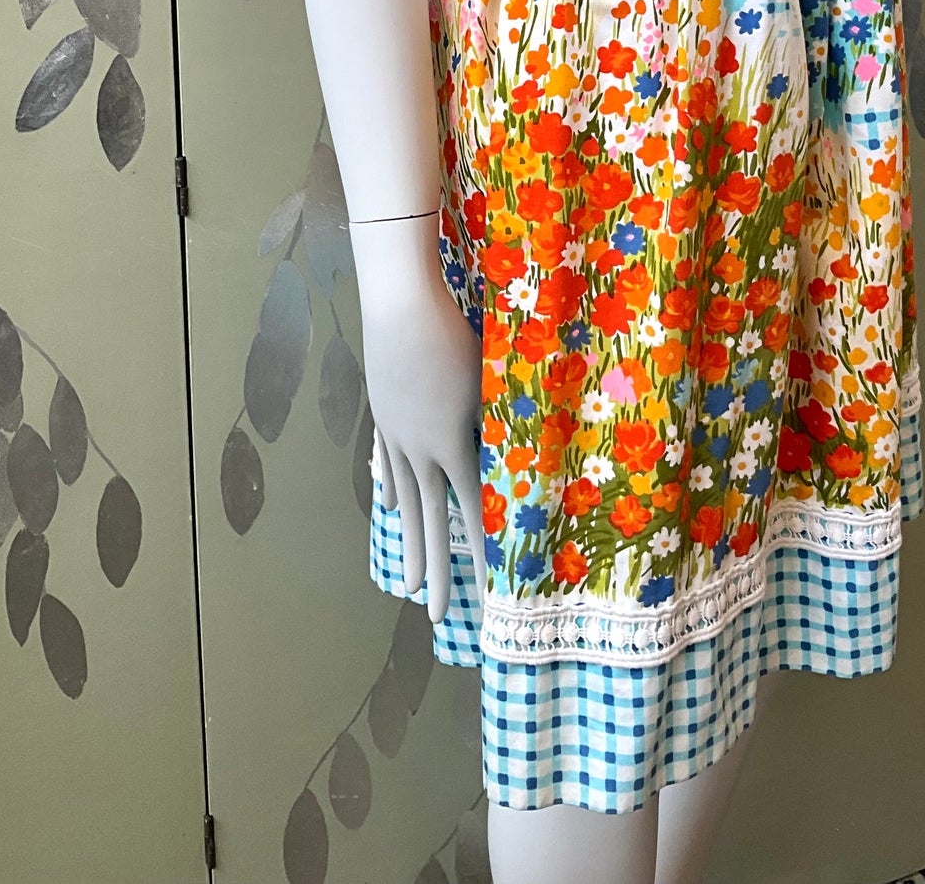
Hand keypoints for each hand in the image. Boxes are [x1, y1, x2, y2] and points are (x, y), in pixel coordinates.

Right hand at [350, 213, 482, 625]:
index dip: (485, 555)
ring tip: (408, 582)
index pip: (473, 513)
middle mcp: (420, 452)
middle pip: (431, 523)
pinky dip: (393, 489)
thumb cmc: (454, 336)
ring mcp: (396, 436)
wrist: (399, 306)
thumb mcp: (493, 377)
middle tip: (434, 619)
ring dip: (411, 543)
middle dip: (436, 571)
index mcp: (451, 445)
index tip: (493, 597)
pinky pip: (389, 465)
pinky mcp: (384, 416)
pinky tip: (394, 507)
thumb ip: (510, 415)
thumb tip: (539, 445)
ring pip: (406, 502)